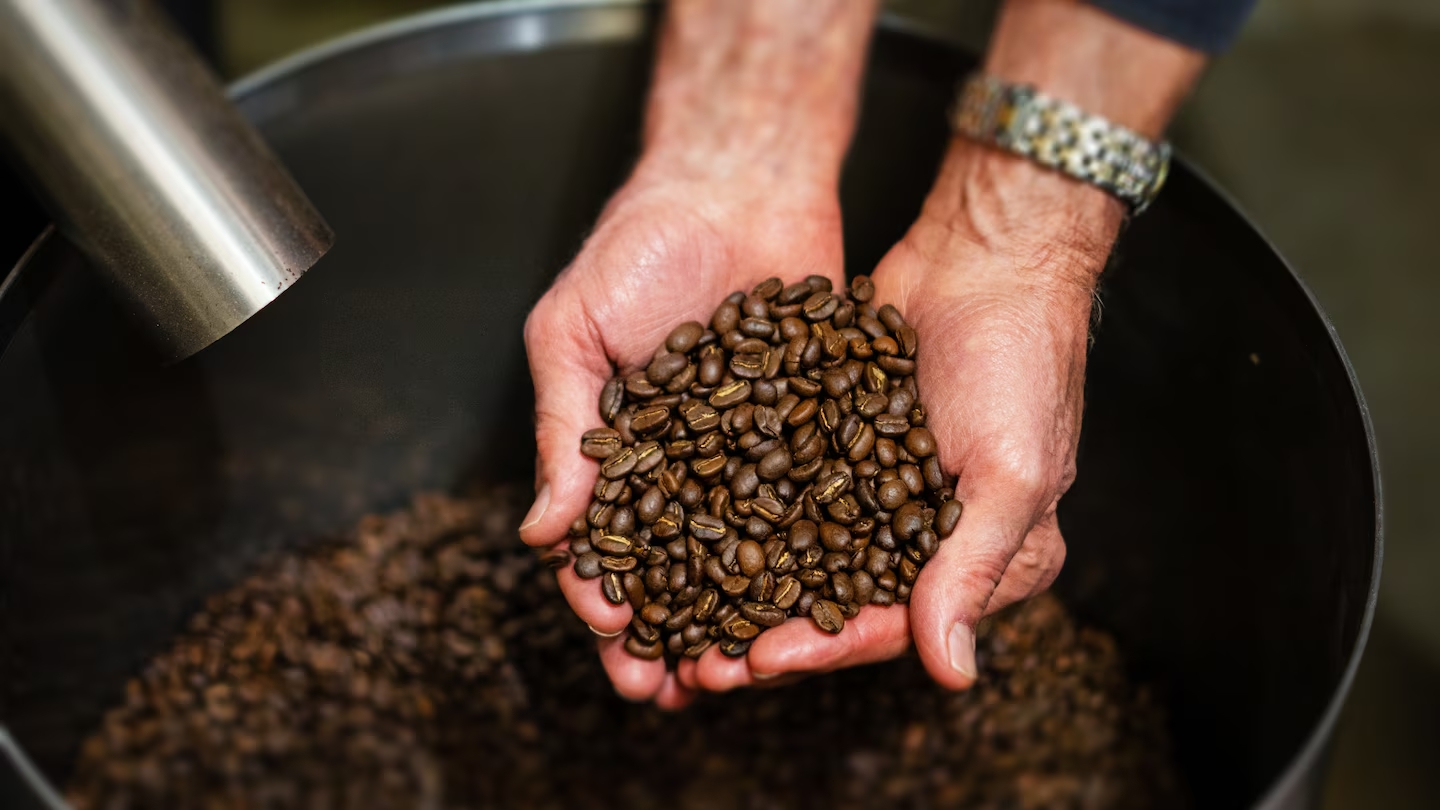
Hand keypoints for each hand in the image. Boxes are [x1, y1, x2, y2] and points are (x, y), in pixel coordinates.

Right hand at [520, 165, 844, 706]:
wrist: (740, 179)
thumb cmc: (641, 243)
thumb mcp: (575, 329)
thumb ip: (561, 428)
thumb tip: (541, 531)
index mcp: (615, 448)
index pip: (600, 541)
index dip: (600, 595)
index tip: (612, 635)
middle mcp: (682, 462)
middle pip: (672, 568)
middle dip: (668, 632)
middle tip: (673, 688)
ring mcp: (748, 452)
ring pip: (741, 555)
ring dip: (734, 618)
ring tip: (738, 670)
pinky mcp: (812, 432)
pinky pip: (809, 505)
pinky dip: (805, 559)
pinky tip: (810, 604)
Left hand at [696, 147, 1123, 690]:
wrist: (985, 256)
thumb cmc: (1019, 362)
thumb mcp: (1011, 471)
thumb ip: (972, 568)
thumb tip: (952, 674)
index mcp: (988, 561)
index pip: (896, 624)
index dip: (824, 648)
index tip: (757, 660)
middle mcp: (929, 539)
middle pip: (839, 604)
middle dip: (769, 634)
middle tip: (698, 663)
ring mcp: (880, 493)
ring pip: (803, 558)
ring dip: (745, 590)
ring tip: (679, 617)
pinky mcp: (839, 448)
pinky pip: (786, 494)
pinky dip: (742, 517)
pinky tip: (687, 535)